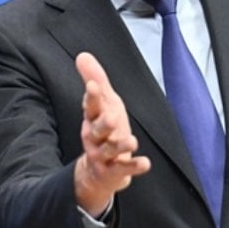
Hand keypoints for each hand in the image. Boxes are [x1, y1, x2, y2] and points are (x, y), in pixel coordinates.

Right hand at [74, 52, 150, 215]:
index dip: (92, 96)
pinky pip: (124, 169)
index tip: (94, 85)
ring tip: (132, 140)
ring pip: (110, 150)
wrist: (98, 172)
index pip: (90, 106)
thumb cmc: (104, 130)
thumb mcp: (103, 104)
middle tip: (112, 117)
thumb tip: (82, 55)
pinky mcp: (114, 171)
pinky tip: (146, 163)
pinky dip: (134, 167)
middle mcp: (95, 137)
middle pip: (97, 130)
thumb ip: (95, 80)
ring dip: (120, 145)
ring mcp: (103, 156)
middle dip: (104, 124)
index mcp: (92, 118)